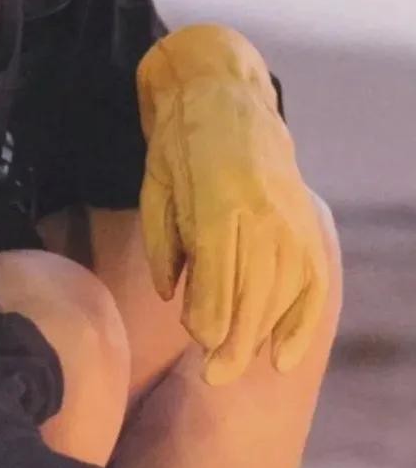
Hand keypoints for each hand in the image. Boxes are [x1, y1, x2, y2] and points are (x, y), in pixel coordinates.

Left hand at [136, 24, 329, 385]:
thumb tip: (174, 297)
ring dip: (262, 336)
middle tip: (212, 375)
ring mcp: (291, 216)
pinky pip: (312, 280)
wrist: (224, 92)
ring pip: (284, 293)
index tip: (198, 340)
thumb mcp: (154, 183)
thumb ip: (164, 242)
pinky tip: (283, 352)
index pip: (221, 277)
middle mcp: (264, 212)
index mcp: (220, 200)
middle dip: (233, 343)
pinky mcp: (306, 219)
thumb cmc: (178, 140)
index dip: (210, 318)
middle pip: (255, 294)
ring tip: (235, 366)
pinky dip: (302, 320)